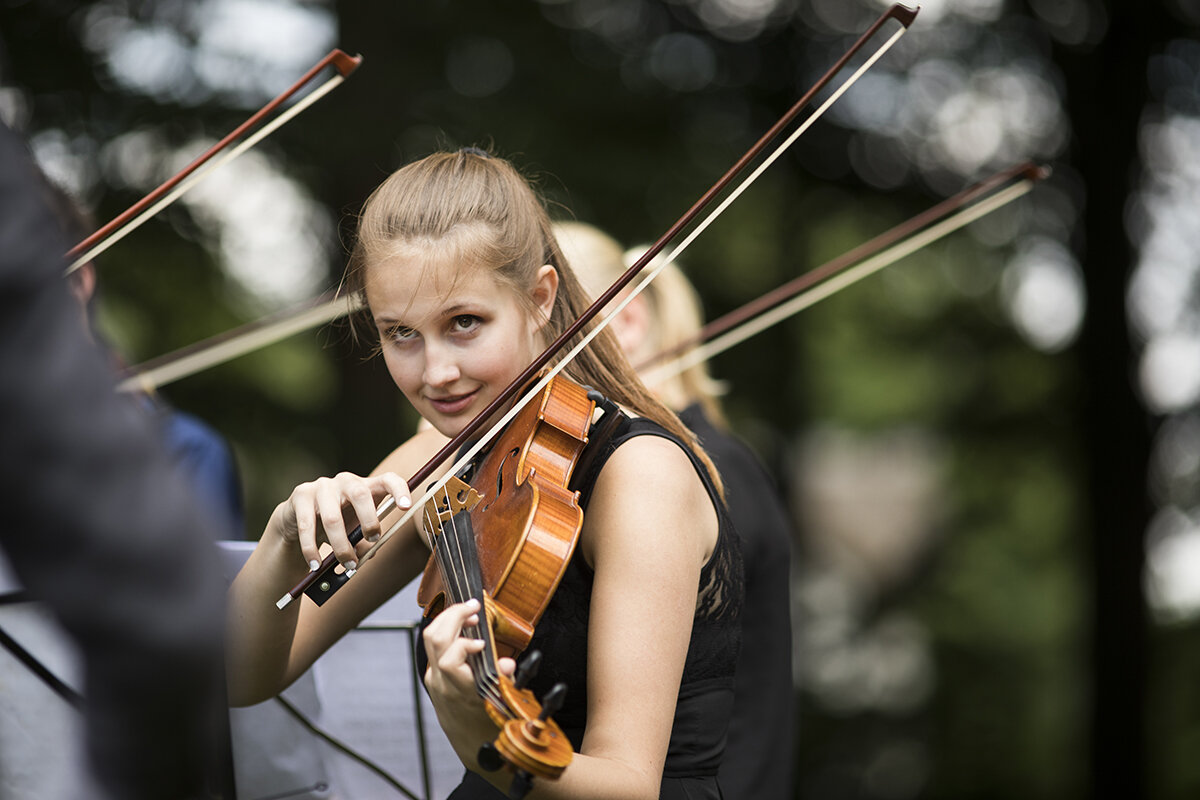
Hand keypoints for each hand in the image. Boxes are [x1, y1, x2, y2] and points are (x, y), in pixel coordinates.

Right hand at [271, 471, 411, 571]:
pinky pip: (307, 525)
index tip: (407, 507)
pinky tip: (315, 564)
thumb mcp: (354, 531)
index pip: (388, 480)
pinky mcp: (301, 495)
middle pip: (361, 494)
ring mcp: (322, 486)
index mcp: (366, 487)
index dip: (400, 490)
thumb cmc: (336, 524)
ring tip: (346, 564)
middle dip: (369, 521)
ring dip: (341, 546)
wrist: (297, 519)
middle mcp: (345, 481)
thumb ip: (364, 541)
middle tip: (373, 541)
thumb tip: (368, 555)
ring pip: (332, 517)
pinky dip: (312, 549)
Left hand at [422, 598, 515, 769]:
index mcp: (461, 692)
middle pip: (434, 639)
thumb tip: (508, 663)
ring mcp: (434, 679)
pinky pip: (433, 646)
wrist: (471, 744)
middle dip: (453, 615)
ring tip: (469, 613)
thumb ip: (504, 682)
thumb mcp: (503, 704)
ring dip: (448, 619)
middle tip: (473, 606)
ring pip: (429, 639)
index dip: (464, 645)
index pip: (449, 662)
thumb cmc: (490, 722)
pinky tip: (463, 627)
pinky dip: (446, 629)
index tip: (482, 642)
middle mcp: (442, 684)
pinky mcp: (432, 676)